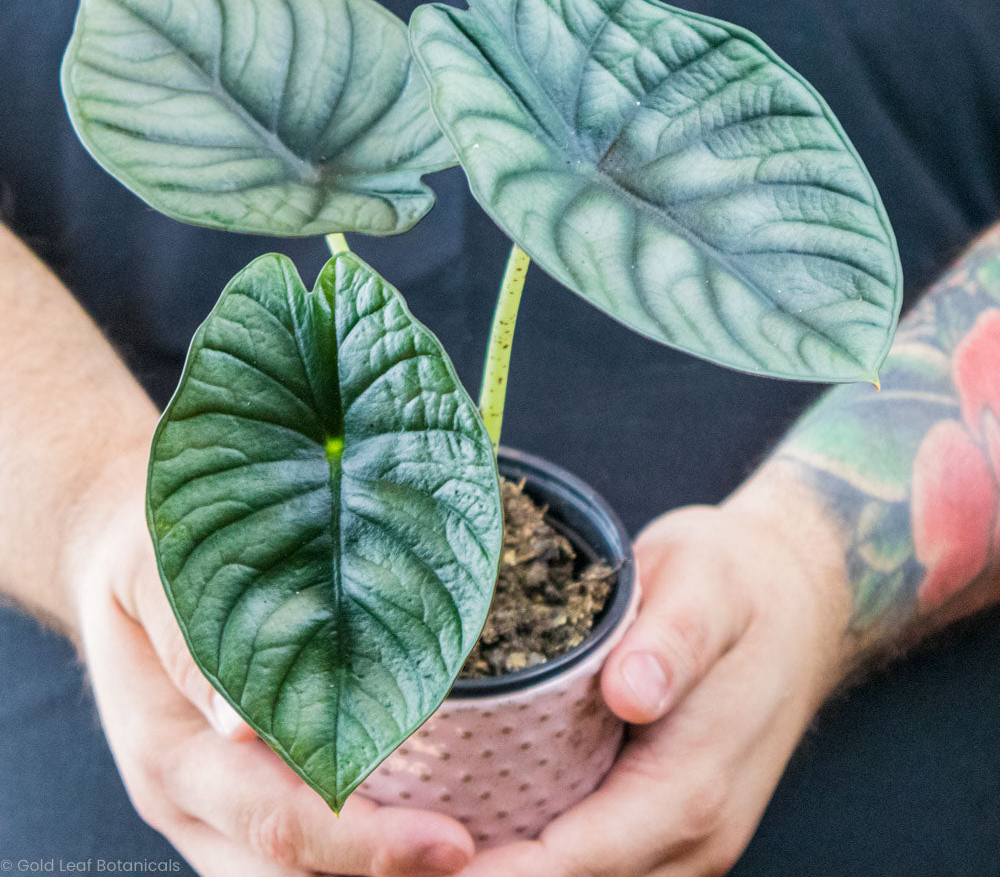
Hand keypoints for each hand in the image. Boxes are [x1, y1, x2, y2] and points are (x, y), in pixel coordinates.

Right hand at [68, 453, 473, 876]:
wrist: (117, 572)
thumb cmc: (145, 557)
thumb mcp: (157, 573)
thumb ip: (195, 641)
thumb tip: (246, 723)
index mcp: (175, 754)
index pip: (279, 826)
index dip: (367, 845)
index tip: (453, 843)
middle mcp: (197, 808)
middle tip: (515, 859)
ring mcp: (221, 818)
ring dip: (396, 875)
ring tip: (504, 853)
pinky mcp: (248, 808)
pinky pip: (312, 860)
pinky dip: (382, 859)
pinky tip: (453, 837)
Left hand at [455, 463, 853, 876]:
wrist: (796, 600)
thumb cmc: (740, 585)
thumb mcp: (706, 585)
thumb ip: (673, 641)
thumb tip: (633, 692)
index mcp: (694, 787)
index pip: (576, 862)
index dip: (493, 870)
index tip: (417, 849)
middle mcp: (694, 835)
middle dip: (486, 876)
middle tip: (393, 847)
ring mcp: (686, 837)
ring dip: (510, 869)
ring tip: (422, 841)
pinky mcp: (670, 820)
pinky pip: (599, 861)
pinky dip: (540, 858)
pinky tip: (485, 824)